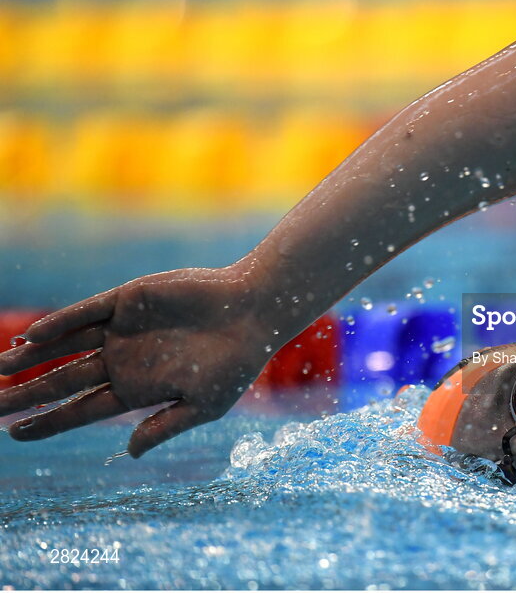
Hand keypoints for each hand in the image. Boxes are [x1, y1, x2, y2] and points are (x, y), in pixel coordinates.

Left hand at [0, 266, 273, 456]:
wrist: (253, 311)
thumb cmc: (237, 363)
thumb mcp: (204, 406)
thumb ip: (165, 426)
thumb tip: (131, 452)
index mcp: (137, 390)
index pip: (80, 410)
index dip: (46, 422)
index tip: (13, 434)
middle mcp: (122, 360)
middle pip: (61, 381)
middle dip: (23, 395)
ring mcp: (121, 330)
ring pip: (63, 346)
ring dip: (30, 359)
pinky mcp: (127, 301)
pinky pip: (84, 313)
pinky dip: (58, 324)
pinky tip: (32, 337)